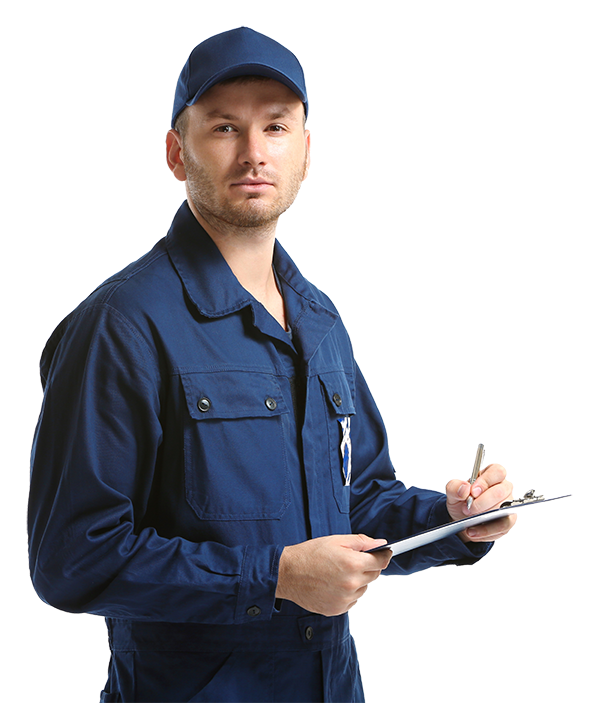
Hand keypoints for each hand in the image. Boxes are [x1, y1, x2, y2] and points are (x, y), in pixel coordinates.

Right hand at [275, 534, 392, 615]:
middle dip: (367, 566)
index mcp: (352, 564)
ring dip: (357, 580)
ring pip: (363, 588)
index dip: (384, 555)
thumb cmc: (309, 555)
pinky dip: (347, 592)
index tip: (384, 553)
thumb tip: (381, 544)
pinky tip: (332, 584)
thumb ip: (361, 542)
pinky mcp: (338, 609)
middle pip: (374, 575)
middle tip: (351, 560)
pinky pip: (352, 600)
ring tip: (337, 573)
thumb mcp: (336, 540)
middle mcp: (351, 584)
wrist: (288, 574)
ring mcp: (345, 599)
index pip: (381, 561)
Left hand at [446, 464, 516, 542]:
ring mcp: (507, 505)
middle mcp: (502, 488)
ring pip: (503, 509)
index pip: (497, 472)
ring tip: (468, 521)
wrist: (461, 519)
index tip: (473, 491)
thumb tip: (464, 488)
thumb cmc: (462, 501)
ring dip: (483, 517)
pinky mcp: (508, 521)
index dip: (486, 481)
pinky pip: (502, 526)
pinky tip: (473, 531)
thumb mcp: (453, 492)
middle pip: (500, 491)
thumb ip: (455, 487)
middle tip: (468, 508)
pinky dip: (486, 530)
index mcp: (490, 475)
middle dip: (482, 502)